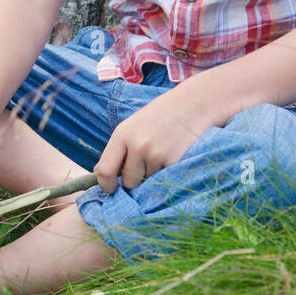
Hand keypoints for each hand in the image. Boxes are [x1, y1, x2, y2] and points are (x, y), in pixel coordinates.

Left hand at [94, 85, 215, 193]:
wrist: (194, 104)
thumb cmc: (162, 115)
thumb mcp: (134, 126)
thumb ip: (119, 149)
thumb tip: (101, 174)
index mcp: (122, 134)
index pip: (104, 170)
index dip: (106, 185)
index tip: (112, 190)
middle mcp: (137, 144)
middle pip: (128, 182)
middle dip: (135, 180)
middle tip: (147, 164)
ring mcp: (155, 154)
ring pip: (148, 183)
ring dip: (154, 175)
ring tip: (163, 152)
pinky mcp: (173, 162)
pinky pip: (164, 180)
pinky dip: (167, 173)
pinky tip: (173, 154)